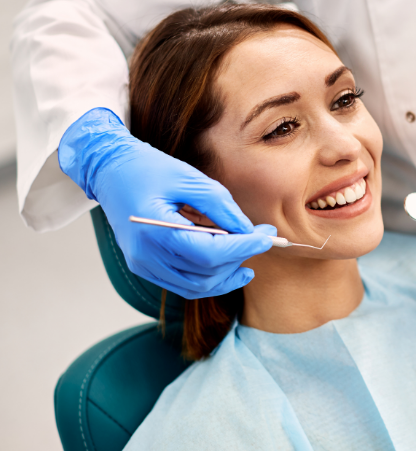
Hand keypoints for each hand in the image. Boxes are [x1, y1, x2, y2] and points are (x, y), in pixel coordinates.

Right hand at [59, 108, 274, 298]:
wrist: (109, 171)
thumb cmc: (146, 168)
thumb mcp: (188, 177)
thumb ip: (220, 206)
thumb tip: (248, 230)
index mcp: (155, 231)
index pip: (209, 253)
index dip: (243, 248)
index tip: (268, 237)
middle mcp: (146, 256)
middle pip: (205, 274)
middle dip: (240, 258)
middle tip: (263, 237)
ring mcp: (143, 265)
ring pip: (196, 286)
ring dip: (227, 273)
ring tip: (248, 252)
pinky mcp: (144, 267)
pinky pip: (183, 284)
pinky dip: (209, 278)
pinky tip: (229, 265)